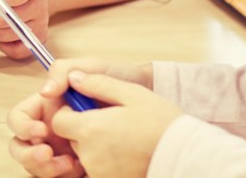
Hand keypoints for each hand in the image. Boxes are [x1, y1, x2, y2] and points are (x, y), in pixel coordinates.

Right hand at [7, 58, 152, 176]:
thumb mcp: (92, 66)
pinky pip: (59, 176)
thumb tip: (44, 91)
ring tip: (70, 164)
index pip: (19, 118)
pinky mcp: (77, 164)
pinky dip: (64, 176)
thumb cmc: (118, 79)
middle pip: (21, 146)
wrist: (149, 100)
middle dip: (29, 154)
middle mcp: (50, 130)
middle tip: (47, 154)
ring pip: (37, 166)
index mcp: (47, 107)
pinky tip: (80, 169)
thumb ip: (64, 71)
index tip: (41, 130)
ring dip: (46, 168)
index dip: (23, 126)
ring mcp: (62, 149)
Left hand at [48, 70, 180, 177]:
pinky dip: (107, 162)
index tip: (87, 110)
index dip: (70, 113)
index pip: (58, 121)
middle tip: (112, 123)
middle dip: (85, 129)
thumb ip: (99, 84)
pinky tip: (127, 153)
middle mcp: (90, 155)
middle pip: (72, 139)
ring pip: (86, 155)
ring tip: (123, 138)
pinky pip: (99, 169)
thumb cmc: (162, 124)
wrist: (186, 157)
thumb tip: (74, 78)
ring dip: (97, 146)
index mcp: (90, 129)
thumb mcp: (132, 94)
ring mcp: (99, 173)